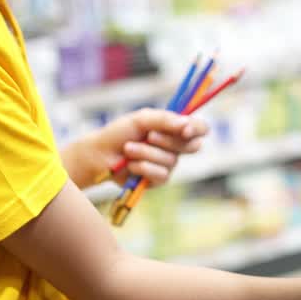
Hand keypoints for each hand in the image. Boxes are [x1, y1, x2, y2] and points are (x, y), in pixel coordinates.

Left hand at [64, 108, 209, 187]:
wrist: (99, 154)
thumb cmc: (120, 133)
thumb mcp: (141, 119)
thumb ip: (164, 120)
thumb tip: (186, 125)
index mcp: (174, 128)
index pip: (200, 128)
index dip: (197, 129)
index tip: (185, 129)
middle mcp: (175, 147)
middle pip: (191, 146)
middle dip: (168, 140)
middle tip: (149, 135)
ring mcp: (168, 164)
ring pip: (171, 161)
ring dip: (147, 153)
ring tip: (129, 149)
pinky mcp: (158, 180)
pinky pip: (161, 175)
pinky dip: (143, 167)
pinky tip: (131, 165)